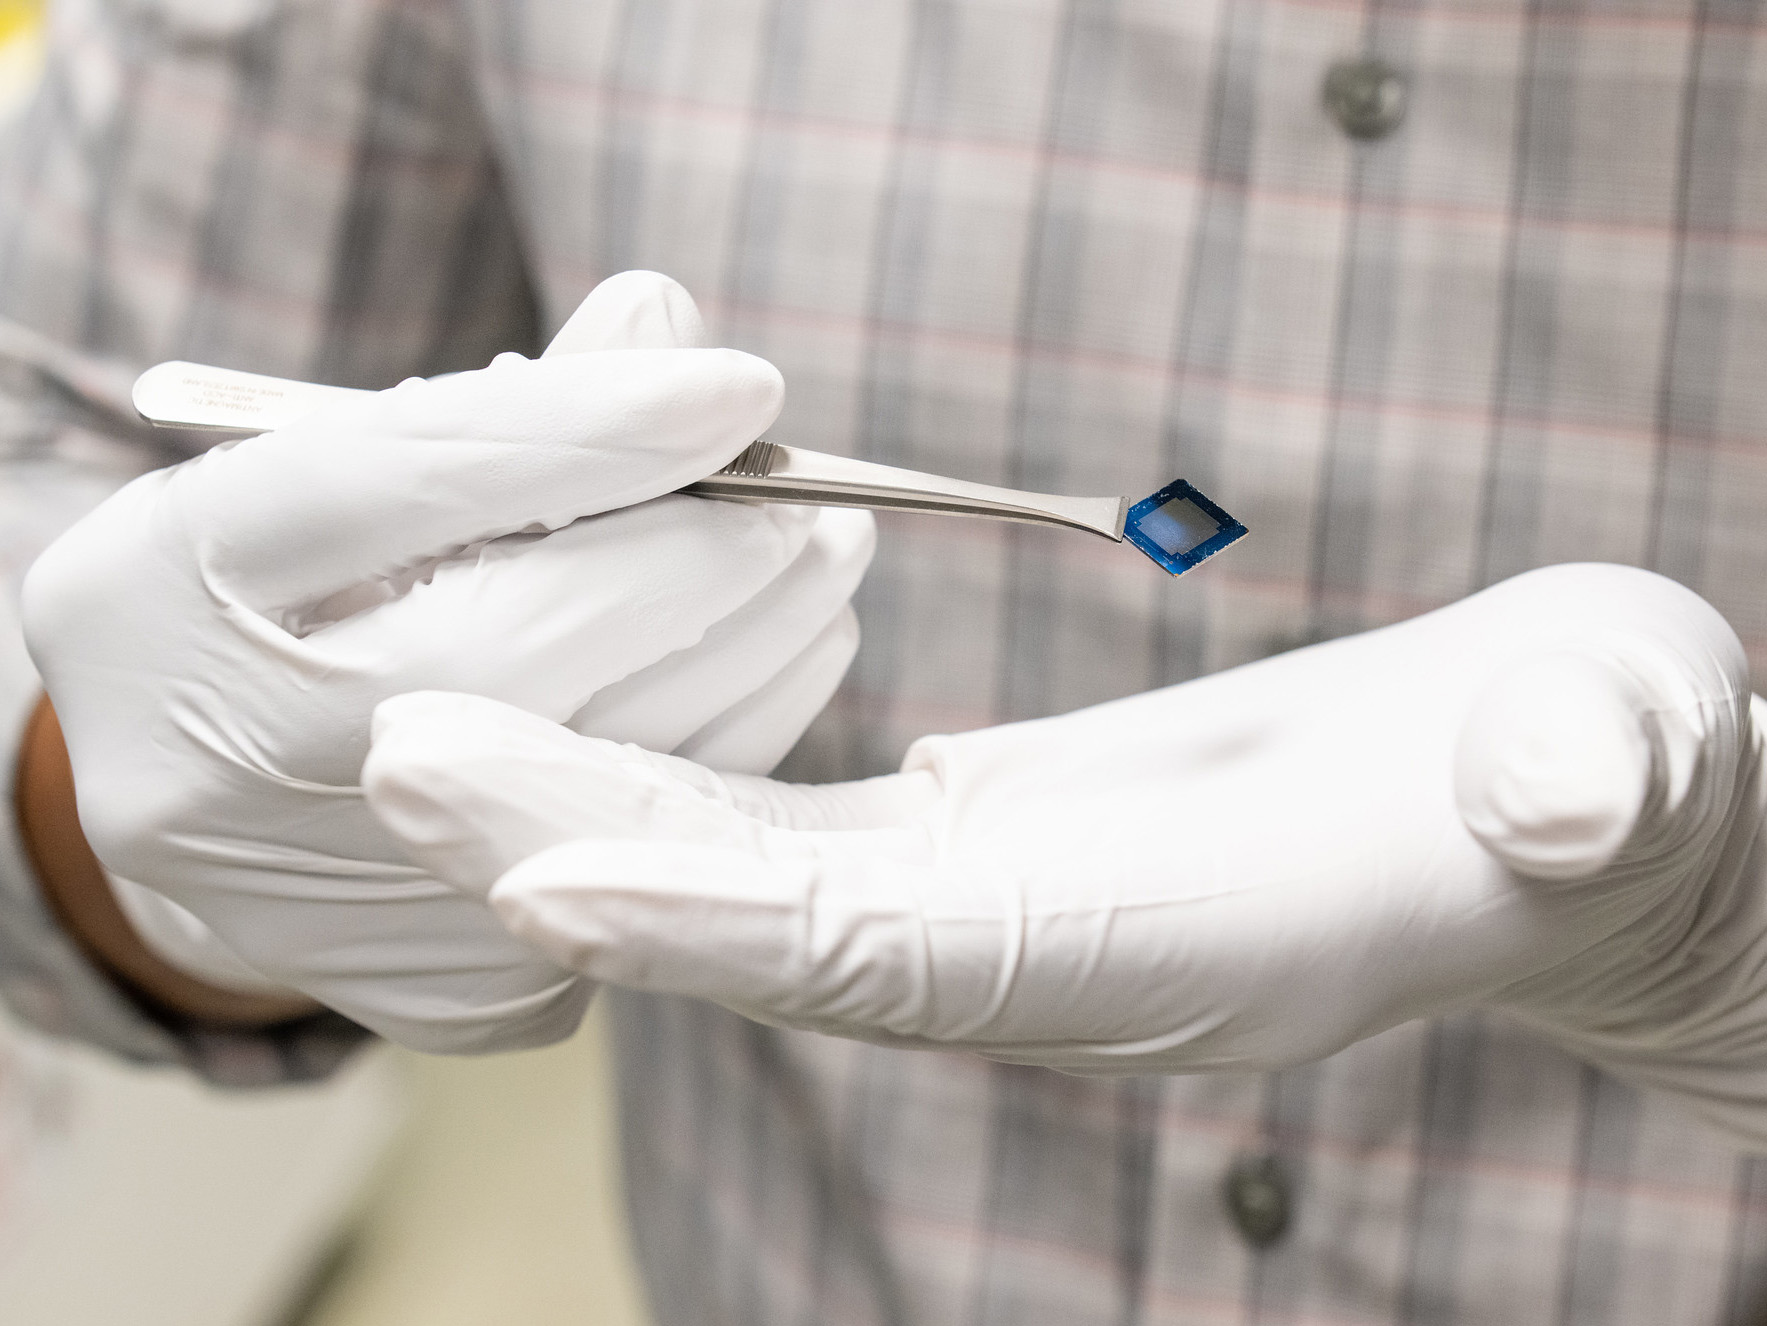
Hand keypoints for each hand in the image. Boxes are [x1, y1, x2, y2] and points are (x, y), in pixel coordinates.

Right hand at [22, 271, 872, 1050]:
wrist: (192, 786)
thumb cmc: (274, 598)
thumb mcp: (324, 467)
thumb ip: (500, 406)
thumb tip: (668, 328)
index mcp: (153, 589)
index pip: (394, 487)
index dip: (588, 431)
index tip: (740, 385)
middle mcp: (210, 765)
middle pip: (510, 651)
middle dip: (698, 564)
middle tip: (815, 506)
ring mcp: (320, 901)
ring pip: (594, 773)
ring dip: (750, 655)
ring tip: (824, 567)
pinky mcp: (436, 987)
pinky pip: (632, 862)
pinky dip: (730, 752)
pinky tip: (782, 671)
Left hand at [363, 565, 1766, 1139]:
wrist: (1570, 791)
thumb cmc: (1603, 763)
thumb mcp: (1626, 739)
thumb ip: (1592, 772)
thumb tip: (1568, 781)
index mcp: (1198, 952)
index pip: (931, 958)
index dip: (746, 925)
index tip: (554, 876)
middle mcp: (1081, 961)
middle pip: (802, 932)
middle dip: (604, 857)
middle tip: (410, 760)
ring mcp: (1036, 911)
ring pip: (783, 882)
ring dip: (612, 820)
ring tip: (443, 739)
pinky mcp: (1021, 843)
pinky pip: (825, 834)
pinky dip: (699, 800)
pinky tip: (591, 750)